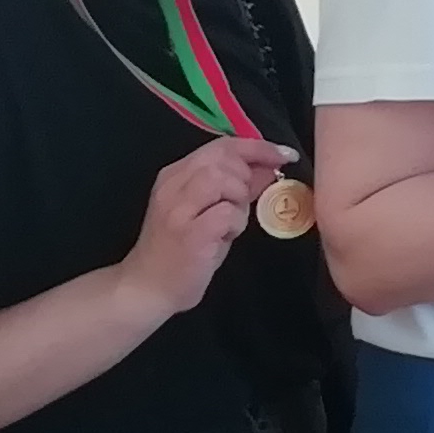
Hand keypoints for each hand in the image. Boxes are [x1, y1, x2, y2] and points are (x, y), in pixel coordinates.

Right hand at [118, 136, 288, 312]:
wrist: (148, 287)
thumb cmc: (181, 251)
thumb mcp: (209, 212)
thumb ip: (235, 188)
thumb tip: (267, 167)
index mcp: (175, 175)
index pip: (221, 145)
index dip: (257, 147)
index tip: (285, 154)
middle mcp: (172, 186)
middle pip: (222, 159)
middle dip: (247, 177)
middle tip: (245, 202)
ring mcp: (178, 209)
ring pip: (223, 180)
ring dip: (239, 199)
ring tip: (231, 222)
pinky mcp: (189, 234)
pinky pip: (226, 214)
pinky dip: (236, 223)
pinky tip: (225, 237)